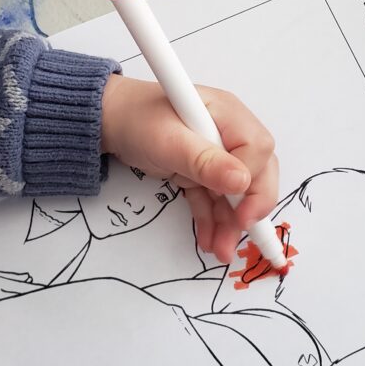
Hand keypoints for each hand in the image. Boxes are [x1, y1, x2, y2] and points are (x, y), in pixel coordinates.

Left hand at [101, 76, 278, 262]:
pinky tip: (209, 240)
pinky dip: (212, 220)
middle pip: (256, 172)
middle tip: (239, 233)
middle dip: (249, 208)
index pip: (258, 150)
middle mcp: (227, 133)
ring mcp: (214, 155)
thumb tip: (243, 181)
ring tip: (220, 250)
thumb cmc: (136, 120)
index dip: (254, 182)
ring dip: (230, 223)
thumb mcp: (169, 141)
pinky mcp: (199, 171)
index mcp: (227, 114)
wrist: (107, 121)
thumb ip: (205, 161)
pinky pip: (213, 199)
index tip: (241, 212)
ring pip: (235, 193)